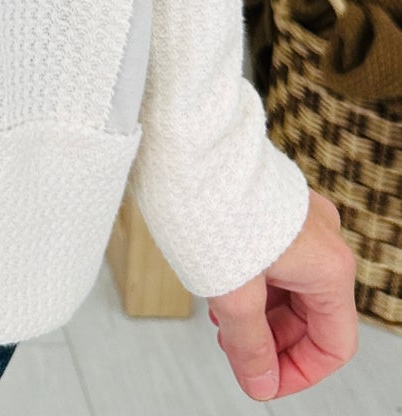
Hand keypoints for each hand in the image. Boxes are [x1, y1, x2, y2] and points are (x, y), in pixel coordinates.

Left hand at [206, 192, 357, 399]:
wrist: (186, 138)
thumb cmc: (211, 200)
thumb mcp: (230, 292)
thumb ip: (249, 345)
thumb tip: (260, 382)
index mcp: (327, 265)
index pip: (334, 344)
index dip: (299, 373)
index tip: (262, 382)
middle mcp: (322, 239)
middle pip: (312, 316)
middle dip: (272, 341)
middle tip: (233, 351)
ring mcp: (298, 218)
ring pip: (290, 287)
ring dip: (259, 313)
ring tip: (220, 319)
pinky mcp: (273, 205)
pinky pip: (275, 258)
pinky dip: (253, 282)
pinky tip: (219, 286)